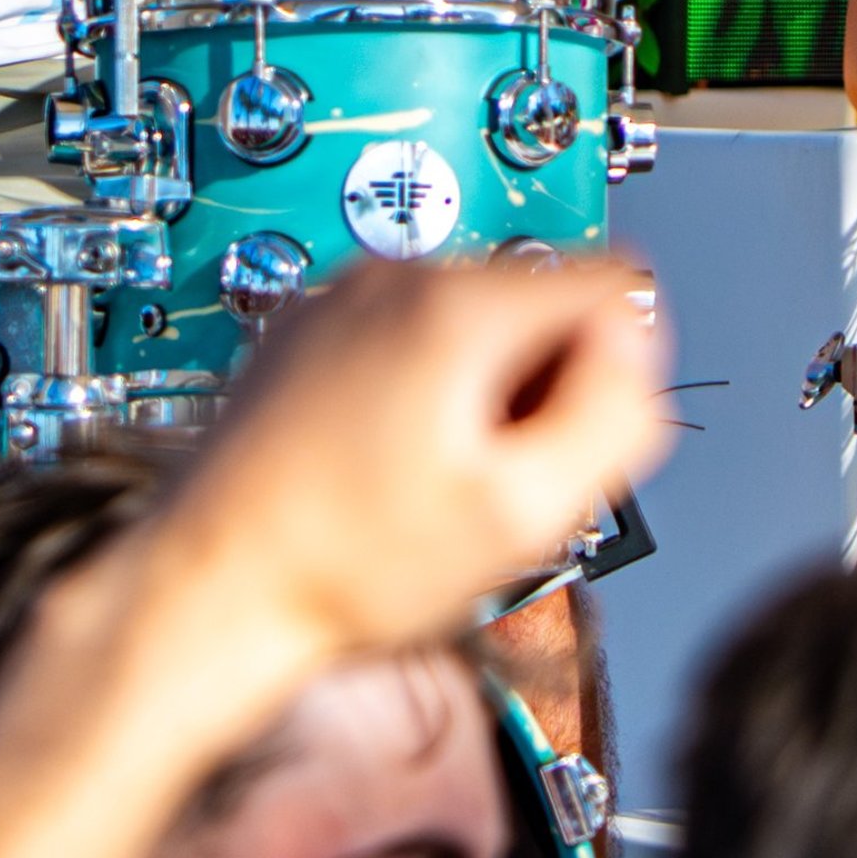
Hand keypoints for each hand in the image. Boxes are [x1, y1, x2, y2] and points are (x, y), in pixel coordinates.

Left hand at [148, 257, 665, 697]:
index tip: (565, 437)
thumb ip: (612, 416)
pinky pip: (409, 334)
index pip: (615, 283)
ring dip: (486, 387)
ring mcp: (344, 297)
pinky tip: (390, 458)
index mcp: (456, 306)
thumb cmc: (351, 562)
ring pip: (478, 318)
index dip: (617, 373)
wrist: (221, 580)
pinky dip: (424, 386)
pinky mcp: (310, 328)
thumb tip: (636, 348)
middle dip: (546, 381)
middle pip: (542, 297)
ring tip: (435, 472)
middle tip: (497, 473)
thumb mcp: (524, 513)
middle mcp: (395, 277)